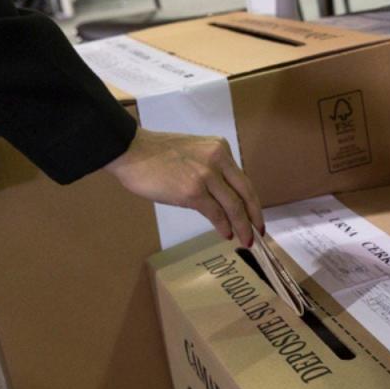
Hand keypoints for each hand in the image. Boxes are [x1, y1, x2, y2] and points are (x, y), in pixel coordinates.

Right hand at [104, 128, 264, 246]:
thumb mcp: (193, 153)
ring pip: (234, 206)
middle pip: (245, 193)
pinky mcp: (192, 192)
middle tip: (258, 234)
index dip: (252, 202)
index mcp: (219, 149)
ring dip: (241, 226)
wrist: (132, 151)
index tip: (255, 216)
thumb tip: (220, 197)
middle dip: (253, 217)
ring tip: (244, 240)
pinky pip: (215, 213)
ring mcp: (206, 176)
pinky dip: (223, 226)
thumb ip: (210, 169)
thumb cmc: (155, 154)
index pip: (243, 179)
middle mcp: (217, 160)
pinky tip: (225, 234)